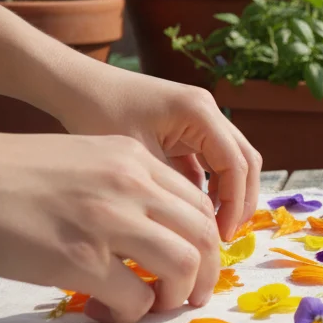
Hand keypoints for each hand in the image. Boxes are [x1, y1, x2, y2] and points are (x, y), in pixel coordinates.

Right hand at [0, 131, 222, 322]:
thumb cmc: (3, 175)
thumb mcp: (80, 161)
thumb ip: (120, 187)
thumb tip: (150, 232)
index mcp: (132, 158)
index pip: (198, 204)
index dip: (204, 243)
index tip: (190, 266)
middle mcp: (130, 184)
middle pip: (204, 236)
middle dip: (204, 275)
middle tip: (186, 297)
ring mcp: (108, 221)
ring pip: (183, 266)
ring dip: (175, 297)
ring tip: (150, 307)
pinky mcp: (80, 259)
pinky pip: (136, 299)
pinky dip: (131, 315)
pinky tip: (107, 313)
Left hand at [51, 64, 262, 241]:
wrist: (77, 86)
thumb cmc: (100, 113)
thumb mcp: (137, 156)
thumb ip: (170, 187)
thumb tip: (193, 226)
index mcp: (200, 112)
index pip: (236, 164)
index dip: (235, 203)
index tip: (221, 236)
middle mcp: (207, 112)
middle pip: (245, 161)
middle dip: (240, 200)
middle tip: (226, 236)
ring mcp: (199, 120)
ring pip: (231, 162)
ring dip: (227, 194)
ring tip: (212, 228)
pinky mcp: (186, 130)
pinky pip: (209, 161)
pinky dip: (209, 186)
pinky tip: (193, 212)